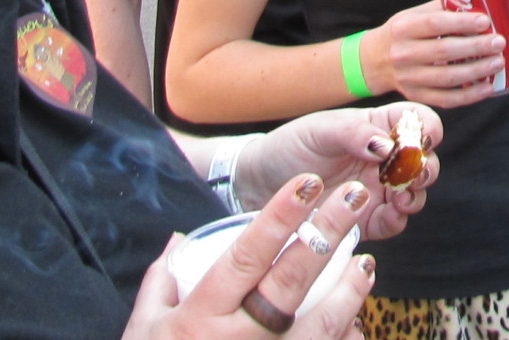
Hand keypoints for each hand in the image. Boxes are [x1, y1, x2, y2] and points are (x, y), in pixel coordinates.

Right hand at [124, 171, 375, 338]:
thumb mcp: (141, 333)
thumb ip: (161, 283)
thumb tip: (179, 239)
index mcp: (200, 316)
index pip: (247, 255)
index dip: (281, 216)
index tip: (308, 183)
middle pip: (291, 279)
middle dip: (327, 232)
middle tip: (355, 197)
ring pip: (318, 325)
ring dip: (348, 292)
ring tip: (367, 264)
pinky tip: (356, 326)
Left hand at [239, 104, 443, 239]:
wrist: (258, 183)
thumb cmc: (291, 146)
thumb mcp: (319, 129)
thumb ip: (354, 134)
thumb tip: (389, 145)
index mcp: (378, 127)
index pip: (416, 121)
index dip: (427, 127)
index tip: (422, 139)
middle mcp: (384, 159)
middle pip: (424, 160)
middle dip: (426, 166)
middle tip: (414, 174)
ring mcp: (378, 191)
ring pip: (414, 193)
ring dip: (415, 194)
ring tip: (399, 197)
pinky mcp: (366, 220)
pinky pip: (393, 223)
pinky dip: (397, 219)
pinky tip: (387, 214)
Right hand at [365, 3, 505, 109]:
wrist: (374, 61)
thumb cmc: (402, 33)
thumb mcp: (413, 15)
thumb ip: (441, 9)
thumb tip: (478, 1)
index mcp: (403, 28)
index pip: (435, 24)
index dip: (462, 22)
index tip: (485, 20)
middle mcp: (403, 54)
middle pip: (444, 51)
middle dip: (476, 46)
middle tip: (499, 42)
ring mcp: (408, 78)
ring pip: (447, 78)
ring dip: (477, 71)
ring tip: (498, 62)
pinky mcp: (416, 96)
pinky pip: (446, 99)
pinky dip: (469, 95)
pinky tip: (487, 88)